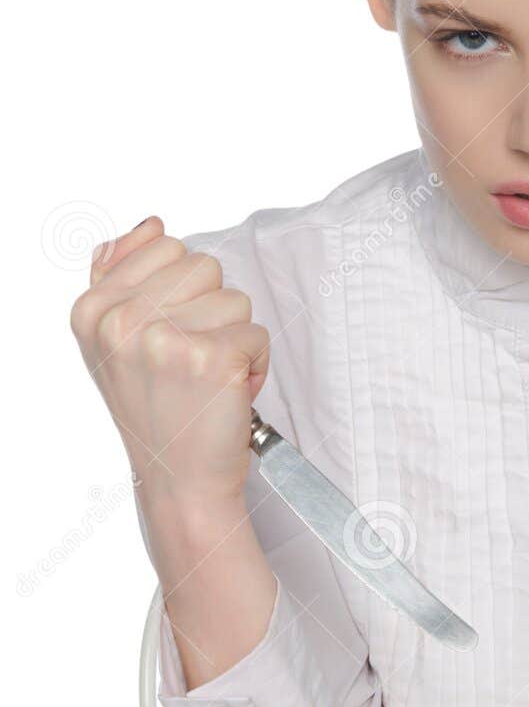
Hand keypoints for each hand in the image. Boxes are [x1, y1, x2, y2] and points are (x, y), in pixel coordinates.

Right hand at [69, 215, 270, 513]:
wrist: (181, 481)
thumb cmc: (157, 411)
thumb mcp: (117, 342)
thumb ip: (124, 276)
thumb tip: (151, 225)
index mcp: (92, 309)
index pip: (165, 245)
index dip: (181, 291)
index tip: (165, 337)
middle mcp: (120, 322)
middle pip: (203, 265)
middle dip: (210, 311)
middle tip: (190, 361)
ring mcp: (163, 339)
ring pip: (235, 298)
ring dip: (234, 339)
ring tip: (209, 379)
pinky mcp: (210, 359)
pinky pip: (258, 333)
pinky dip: (256, 365)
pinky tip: (229, 393)